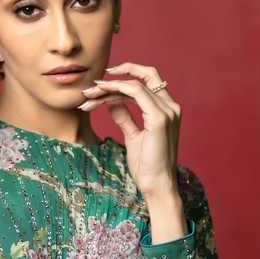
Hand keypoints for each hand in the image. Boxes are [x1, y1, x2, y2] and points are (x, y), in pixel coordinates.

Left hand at [78, 62, 181, 197]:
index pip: (148, 82)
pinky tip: (100, 95)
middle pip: (145, 75)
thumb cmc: (147, 166)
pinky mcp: (159, 118)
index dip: (126, 76)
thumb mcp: (133, 137)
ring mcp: (167, 111)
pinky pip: (136, 92)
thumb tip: (112, 104)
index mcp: (167, 110)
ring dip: (109, 87)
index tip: (102, 83)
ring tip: (88, 95)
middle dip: (118, 74)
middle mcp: (171, 106)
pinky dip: (116, 90)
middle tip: (92, 86)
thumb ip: (125, 118)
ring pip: (135, 84)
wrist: (156, 185)